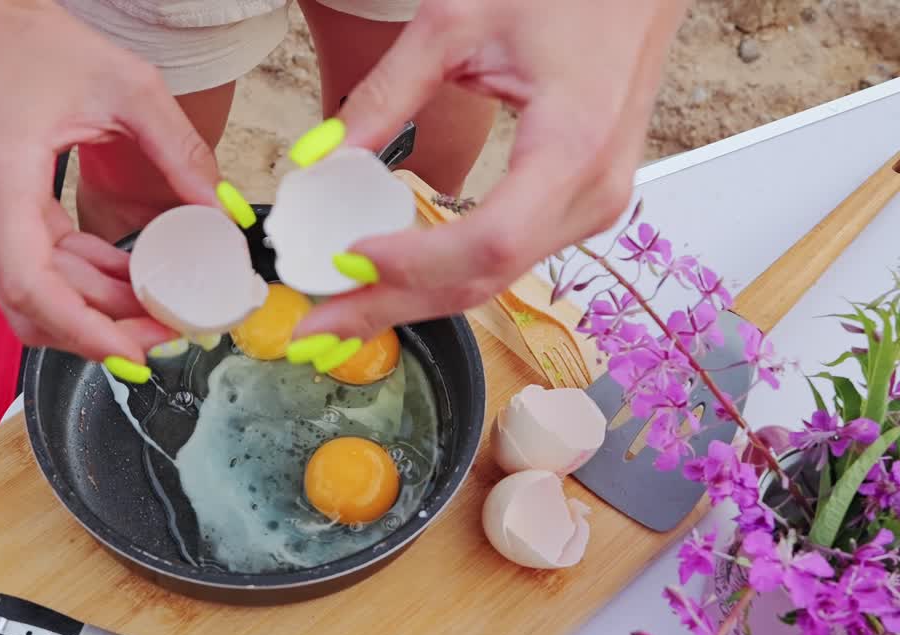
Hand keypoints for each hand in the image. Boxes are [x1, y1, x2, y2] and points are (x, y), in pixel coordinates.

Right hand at [0, 0, 222, 366]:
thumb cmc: (39, 43)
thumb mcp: (129, 87)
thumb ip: (180, 151)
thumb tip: (224, 213)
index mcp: (2, 182)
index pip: (32, 287)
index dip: (84, 332)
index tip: (135, 357)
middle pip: (34, 307)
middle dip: (102, 333)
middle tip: (167, 338)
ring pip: (38, 296)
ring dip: (98, 311)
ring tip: (164, 311)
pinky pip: (41, 269)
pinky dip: (87, 282)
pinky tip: (135, 280)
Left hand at [292, 0, 689, 342]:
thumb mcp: (455, 24)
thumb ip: (385, 93)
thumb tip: (322, 157)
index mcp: (572, 147)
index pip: (488, 240)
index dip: (413, 263)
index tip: (346, 262)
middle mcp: (592, 195)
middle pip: (482, 279)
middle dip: (392, 307)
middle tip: (315, 330)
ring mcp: (592, 210)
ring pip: (491, 280)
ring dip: (412, 300)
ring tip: (340, 313)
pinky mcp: (578, 210)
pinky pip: (504, 261)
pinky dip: (441, 276)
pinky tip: (391, 282)